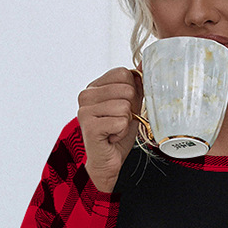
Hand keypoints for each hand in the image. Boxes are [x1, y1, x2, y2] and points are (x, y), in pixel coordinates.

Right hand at [77, 67, 142, 193]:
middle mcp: (86, 95)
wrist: (107, 161)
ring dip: (125, 123)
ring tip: (114, 130)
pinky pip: (121, 122)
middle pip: (126, 89)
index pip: (123, 73)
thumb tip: (142, 65)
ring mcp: (85, 109)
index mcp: (94, 86)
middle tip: (118, 122)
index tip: (123, 108)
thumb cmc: (117, 134)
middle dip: (130, 110)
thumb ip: (136, 86)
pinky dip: (121, 133)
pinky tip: (111, 138)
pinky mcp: (90, 125)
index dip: (132, 92)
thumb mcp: (130, 107)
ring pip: (125, 107)